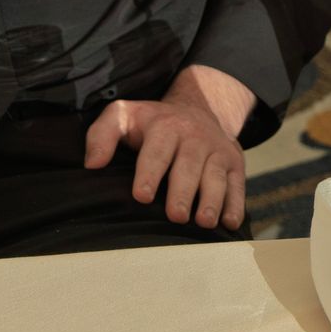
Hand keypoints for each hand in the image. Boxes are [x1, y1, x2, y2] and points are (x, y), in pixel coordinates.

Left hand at [83, 64, 252, 230]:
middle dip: (183, 191)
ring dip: (212, 198)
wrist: (199, 108)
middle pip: (189, 165)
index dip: (150, 172)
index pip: (157, 151)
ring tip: (204, 222)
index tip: (142, 196)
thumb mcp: (124, 116)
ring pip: (216, 175)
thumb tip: (92, 164)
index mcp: (165, 127)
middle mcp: (194, 137)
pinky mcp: (234, 163)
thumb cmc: (152, 124)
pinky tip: (230, 222)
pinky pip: (238, 183)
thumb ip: (102, 134)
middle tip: (176, 216)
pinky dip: (236, 203)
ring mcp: (217, 150)